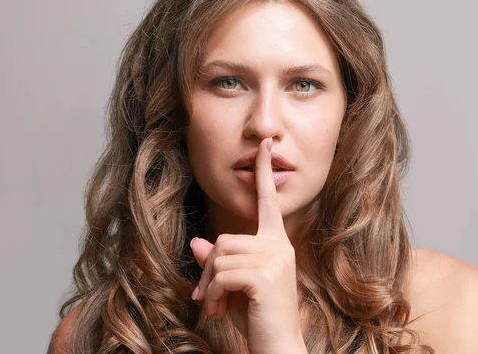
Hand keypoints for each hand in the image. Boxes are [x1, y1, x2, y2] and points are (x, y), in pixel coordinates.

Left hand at [190, 137, 305, 353]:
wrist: (277, 347)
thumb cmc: (257, 317)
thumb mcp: (233, 285)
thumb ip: (218, 262)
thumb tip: (198, 242)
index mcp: (276, 243)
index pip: (269, 202)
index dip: (264, 172)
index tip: (266, 145)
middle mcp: (279, 245)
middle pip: (224, 239)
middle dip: (209, 270)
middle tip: (207, 298)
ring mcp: (275, 258)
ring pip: (219, 255)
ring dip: (209, 285)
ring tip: (216, 306)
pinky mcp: (264, 273)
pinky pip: (221, 273)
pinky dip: (212, 294)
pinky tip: (219, 310)